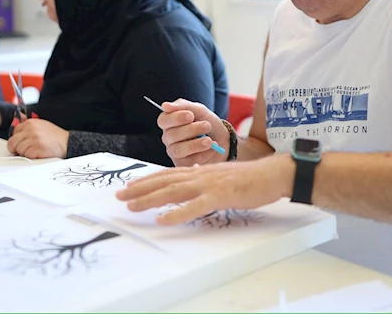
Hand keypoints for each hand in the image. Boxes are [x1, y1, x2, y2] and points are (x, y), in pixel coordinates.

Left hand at [7, 119, 68, 158]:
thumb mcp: (41, 125)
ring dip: (25, 153)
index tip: (24, 142)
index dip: (18, 139)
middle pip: (12, 142)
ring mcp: (34, 139)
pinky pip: (26, 155)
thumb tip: (18, 116)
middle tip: (27, 149)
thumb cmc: (54, 136)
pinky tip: (39, 153)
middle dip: (17, 148)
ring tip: (36, 150)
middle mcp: (30, 129)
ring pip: (18, 150)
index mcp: (30, 123)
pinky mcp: (37, 148)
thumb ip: (28, 123)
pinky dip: (32, 156)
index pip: (14, 132)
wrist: (67, 143)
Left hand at [116, 154, 292, 224]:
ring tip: (132, 206)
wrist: (272, 174)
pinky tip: (163, 219)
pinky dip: (177, 213)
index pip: (167, 174)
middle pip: (164, 181)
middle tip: (119, 196)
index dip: (147, 180)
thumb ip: (204, 183)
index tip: (129, 186)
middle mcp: (200, 174)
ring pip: (173, 191)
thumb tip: (191, 190)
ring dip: (150, 199)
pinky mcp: (220, 196)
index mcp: (200, 171)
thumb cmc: (249, 179)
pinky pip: (195, 206)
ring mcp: (208, 185)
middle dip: (139, 189)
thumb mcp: (221, 178)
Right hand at [157, 99, 228, 166]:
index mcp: (169, 123)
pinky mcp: (183, 164)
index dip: (176, 118)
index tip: (191, 116)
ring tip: (209, 141)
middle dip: (191, 130)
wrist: (222, 138)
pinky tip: (212, 148)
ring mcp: (174, 152)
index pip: (163, 121)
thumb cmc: (206, 122)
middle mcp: (169, 138)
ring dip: (195, 144)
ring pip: (178, 150)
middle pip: (171, 135)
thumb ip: (183, 106)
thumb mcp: (198, 110)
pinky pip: (189, 162)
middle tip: (207, 126)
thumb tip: (165, 106)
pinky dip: (203, 155)